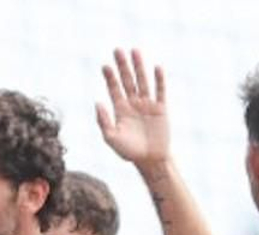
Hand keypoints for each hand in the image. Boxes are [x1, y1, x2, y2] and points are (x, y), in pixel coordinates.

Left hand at [97, 48, 169, 166]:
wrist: (150, 160)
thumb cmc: (129, 151)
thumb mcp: (111, 138)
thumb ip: (103, 121)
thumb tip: (98, 102)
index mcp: (120, 109)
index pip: (114, 88)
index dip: (109, 77)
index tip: (105, 65)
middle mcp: (133, 103)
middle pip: (127, 80)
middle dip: (122, 65)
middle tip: (117, 50)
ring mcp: (147, 104)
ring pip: (142, 81)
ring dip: (139, 66)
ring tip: (135, 51)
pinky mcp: (161, 108)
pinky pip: (160, 91)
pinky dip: (159, 80)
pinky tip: (156, 67)